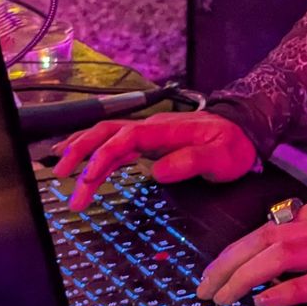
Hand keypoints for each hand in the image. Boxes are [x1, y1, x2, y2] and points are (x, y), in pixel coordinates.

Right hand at [53, 113, 258, 210]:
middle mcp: (151, 128)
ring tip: (62, 174)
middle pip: (106, 132)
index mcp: (165, 130)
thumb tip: (157, 172)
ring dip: (83, 154)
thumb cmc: (234, 145)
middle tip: (62, 176)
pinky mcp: (148, 143)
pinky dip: (94, 153)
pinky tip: (81, 163)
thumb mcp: (221, 157)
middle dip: (81, 152)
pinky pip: (114, 145)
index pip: (126, 137)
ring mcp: (148, 134)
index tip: (88, 177)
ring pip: (106, 137)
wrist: (245, 131)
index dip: (104, 156)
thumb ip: (191, 162)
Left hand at [197, 192, 306, 305]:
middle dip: (226, 265)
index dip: (234, 252)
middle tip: (205, 290)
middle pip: (264, 239)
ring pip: (282, 254)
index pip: (267, 228)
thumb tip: (276, 251)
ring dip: (245, 277)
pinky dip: (286, 290)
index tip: (214, 273)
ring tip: (224, 297)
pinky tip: (266, 301)